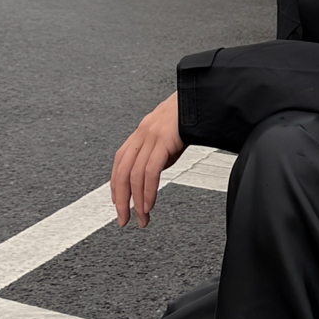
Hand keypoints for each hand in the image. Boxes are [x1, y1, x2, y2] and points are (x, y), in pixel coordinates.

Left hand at [110, 93, 185, 228]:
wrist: (201, 98)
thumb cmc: (188, 117)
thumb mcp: (168, 138)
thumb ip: (158, 155)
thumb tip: (153, 178)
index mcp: (140, 134)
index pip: (119, 163)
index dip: (116, 186)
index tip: (118, 204)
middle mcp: (141, 135)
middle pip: (122, 172)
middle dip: (121, 200)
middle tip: (124, 219)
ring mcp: (151, 136)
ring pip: (134, 175)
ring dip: (137, 202)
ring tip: (141, 217)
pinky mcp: (163, 140)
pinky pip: (150, 171)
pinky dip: (148, 191)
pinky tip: (149, 204)